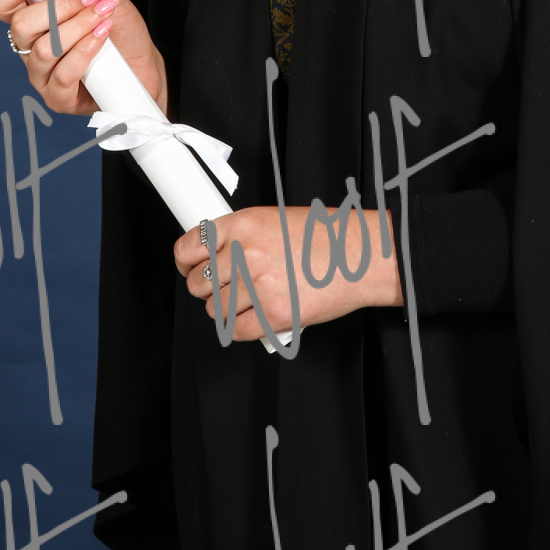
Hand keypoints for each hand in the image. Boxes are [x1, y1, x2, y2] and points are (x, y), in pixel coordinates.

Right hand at [0, 0, 167, 116]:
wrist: (145, 65)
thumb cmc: (120, 31)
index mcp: (32, 20)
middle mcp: (29, 48)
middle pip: (19, 25)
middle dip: (60, 6)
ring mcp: (41, 76)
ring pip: (44, 49)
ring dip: (78, 26)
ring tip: (104, 15)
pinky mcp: (58, 98)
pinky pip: (63, 74)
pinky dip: (85, 49)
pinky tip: (102, 35)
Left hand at [173, 206, 402, 339]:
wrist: (363, 255)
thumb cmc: (329, 235)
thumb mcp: (278, 219)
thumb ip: (245, 235)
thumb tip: (219, 253)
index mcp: (246, 224)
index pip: (191, 245)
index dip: (185, 260)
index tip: (188, 265)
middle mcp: (247, 254)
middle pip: (199, 281)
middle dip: (206, 286)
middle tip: (224, 284)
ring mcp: (259, 286)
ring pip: (215, 309)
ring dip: (225, 308)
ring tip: (246, 299)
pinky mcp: (274, 315)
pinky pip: (238, 330)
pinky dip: (243, 326)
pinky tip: (256, 315)